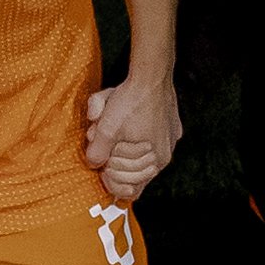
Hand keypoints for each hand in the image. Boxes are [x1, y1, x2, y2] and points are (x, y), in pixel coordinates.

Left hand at [83, 71, 180, 203]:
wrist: (151, 74)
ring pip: (142, 162)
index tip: (102, 168)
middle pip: (135, 177)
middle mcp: (165, 155)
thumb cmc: (130, 101)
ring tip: (114, 132)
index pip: (131, 190)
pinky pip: (150, 145)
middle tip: (104, 146)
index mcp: (154, 160)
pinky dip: (136, 143)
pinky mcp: (170, 128)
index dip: (112, 182)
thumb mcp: (106, 128)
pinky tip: (129, 129)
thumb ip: (97, 152)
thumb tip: (94, 164)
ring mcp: (169, 142)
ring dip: (124, 152)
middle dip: (115, 164)